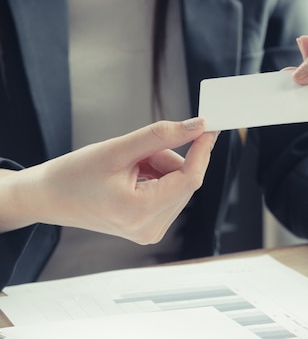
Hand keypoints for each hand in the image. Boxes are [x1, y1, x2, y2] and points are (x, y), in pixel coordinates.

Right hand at [1, 118, 217, 243]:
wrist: (48, 197)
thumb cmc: (74, 174)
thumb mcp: (118, 149)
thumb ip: (161, 136)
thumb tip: (197, 127)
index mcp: (140, 212)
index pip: (190, 179)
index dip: (201, 151)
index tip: (208, 127)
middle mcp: (150, 229)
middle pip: (184, 180)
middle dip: (167, 158)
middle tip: (138, 151)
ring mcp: (150, 232)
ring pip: (178, 185)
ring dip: (161, 167)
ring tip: (128, 167)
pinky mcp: (149, 229)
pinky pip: (170, 194)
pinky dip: (158, 178)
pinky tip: (132, 177)